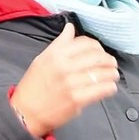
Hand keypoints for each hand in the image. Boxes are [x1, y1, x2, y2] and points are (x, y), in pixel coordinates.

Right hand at [10, 23, 119, 137]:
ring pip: (102, 73)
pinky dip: (109, 87)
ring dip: (112, 73)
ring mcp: (71, 83)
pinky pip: (101, 89)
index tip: (100, 52)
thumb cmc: (34, 86)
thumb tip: (70, 27)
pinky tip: (110, 87)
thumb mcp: (42, 59)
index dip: (98, 47)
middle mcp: (64, 66)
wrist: (25, 112)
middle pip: (98, 57)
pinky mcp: (77, 99)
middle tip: (111, 64)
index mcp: (56, 54)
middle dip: (109, 60)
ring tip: (113, 75)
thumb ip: (59, 43)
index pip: (86, 43)